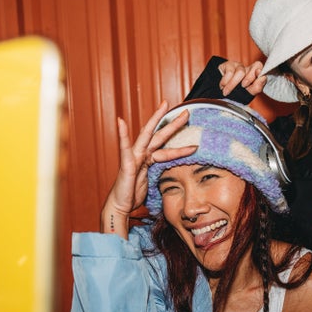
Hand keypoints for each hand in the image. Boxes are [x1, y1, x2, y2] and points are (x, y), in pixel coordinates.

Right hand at [102, 102, 196, 233]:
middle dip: (173, 123)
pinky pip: (125, 147)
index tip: (191, 131)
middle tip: (187, 112)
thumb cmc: (133, 194)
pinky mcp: (126, 163)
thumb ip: (160, 174)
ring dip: (155, 119)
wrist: (120, 205)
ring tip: (164, 106)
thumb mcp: (153, 183)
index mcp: (148, 159)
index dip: (179, 140)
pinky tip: (120, 122)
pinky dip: (123, 134)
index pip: (166, 146)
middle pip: (160, 135)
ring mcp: (134, 157)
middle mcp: (141, 154)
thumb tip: (176, 175)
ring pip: (147, 135)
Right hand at [217, 59, 265, 96]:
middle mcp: (248, 69)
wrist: (218, 93)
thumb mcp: (247, 93)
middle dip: (250, 78)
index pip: (261, 68)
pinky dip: (225, 82)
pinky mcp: (228, 64)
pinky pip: (230, 72)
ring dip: (233, 84)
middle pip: (256, 66)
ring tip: (227, 92)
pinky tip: (222, 86)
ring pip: (241, 72)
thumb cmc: (235, 93)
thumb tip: (263, 77)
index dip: (261, 70)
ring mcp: (238, 65)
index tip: (259, 74)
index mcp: (255, 75)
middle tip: (243, 86)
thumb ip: (257, 87)